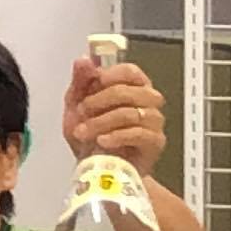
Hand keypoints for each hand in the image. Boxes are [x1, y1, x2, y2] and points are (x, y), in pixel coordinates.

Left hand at [63, 54, 166, 169]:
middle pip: (128, 91)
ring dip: (101, 122)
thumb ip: (80, 82)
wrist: (96, 170)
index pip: (130, 71)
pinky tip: (102, 141)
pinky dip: (116, 136)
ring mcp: (153, 121)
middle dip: (98, 101)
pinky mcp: (155, 142)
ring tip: (84, 132)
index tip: (94, 82)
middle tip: (81, 111)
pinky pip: (138, 133)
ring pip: (130, 113)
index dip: (111, 74)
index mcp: (131, 87)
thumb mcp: (76, 106)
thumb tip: (84, 60)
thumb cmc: (89, 137)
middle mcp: (147, 101)